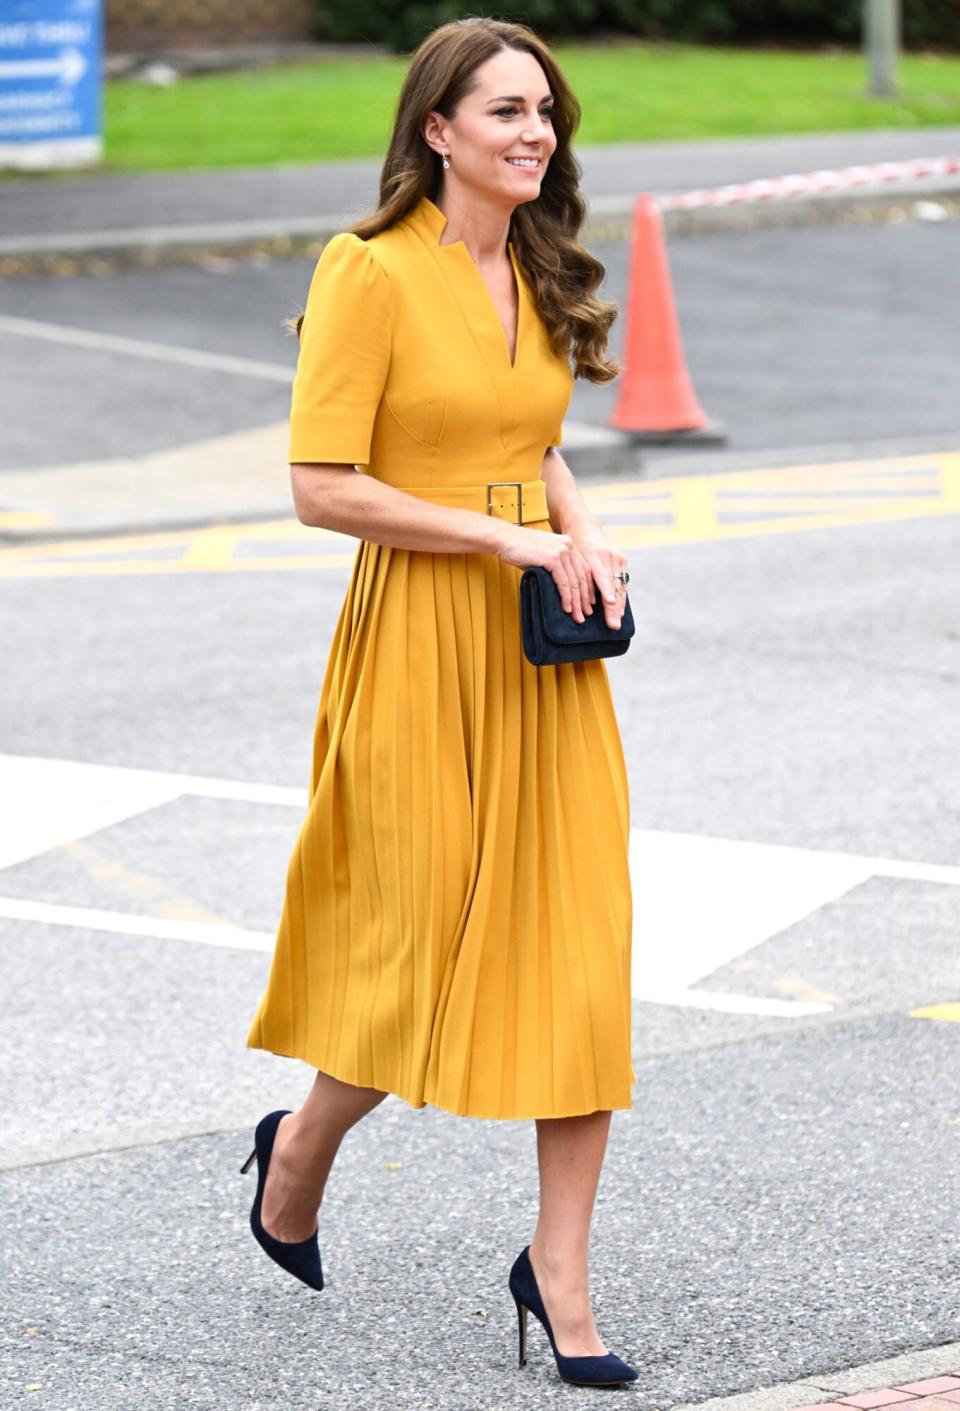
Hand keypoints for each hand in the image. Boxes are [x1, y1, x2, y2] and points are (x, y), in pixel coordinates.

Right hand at [494, 520, 625, 627]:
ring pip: (574, 582)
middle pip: (582, 576)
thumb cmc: (519, 549)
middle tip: (585, 614)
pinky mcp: (552, 558)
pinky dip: (566, 597)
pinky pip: (564, 582)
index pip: (585, 569)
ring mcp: (561, 550)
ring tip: (577, 616)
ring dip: (576, 602)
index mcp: (568, 543)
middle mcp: (568, 545)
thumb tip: (563, 588)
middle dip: (584, 598)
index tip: (588, 603)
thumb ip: (555, 567)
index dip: (588, 588)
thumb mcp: (543, 556)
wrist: (504, 539)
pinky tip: (566, 608)